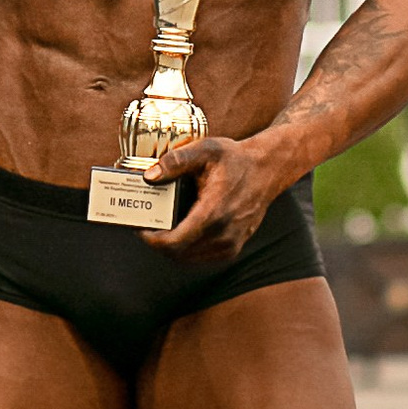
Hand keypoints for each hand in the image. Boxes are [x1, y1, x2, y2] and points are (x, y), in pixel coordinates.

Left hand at [140, 132, 278, 261]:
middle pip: (177, 253)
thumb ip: (176, 161)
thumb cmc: (236, 160)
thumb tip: (149, 176)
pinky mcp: (233, 248)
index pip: (174, 242)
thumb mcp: (206, 150)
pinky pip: (202, 257)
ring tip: (161, 227)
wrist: (267, 170)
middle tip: (147, 224)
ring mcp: (230, 244)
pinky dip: (187, 249)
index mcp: (214, 212)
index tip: (140, 228)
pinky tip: (181, 232)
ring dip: (172, 247)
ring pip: (189, 258)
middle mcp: (224, 234)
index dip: (152, 240)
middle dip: (158, 241)